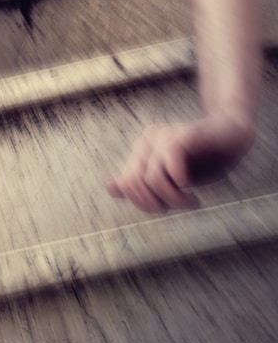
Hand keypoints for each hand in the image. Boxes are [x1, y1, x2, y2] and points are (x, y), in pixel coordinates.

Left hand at [106, 115, 254, 213]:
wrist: (233, 134)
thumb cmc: (204, 158)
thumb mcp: (172, 178)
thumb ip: (143, 183)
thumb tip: (110, 188)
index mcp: (143, 149)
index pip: (127, 184)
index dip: (143, 204)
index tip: (166, 208)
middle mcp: (149, 139)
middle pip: (135, 184)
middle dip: (156, 204)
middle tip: (182, 205)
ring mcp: (166, 135)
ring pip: (152, 179)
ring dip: (172, 199)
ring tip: (191, 201)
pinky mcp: (184, 135)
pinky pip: (170, 163)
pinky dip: (179, 183)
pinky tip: (191, 190)